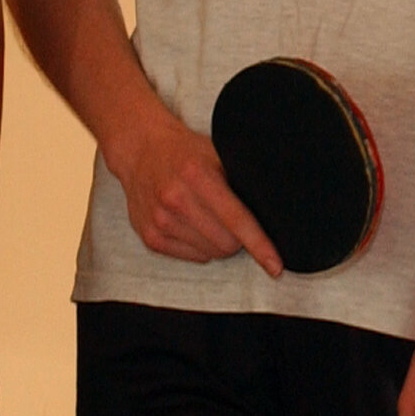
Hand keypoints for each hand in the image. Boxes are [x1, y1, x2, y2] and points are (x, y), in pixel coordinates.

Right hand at [107, 102, 282, 275]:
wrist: (140, 149)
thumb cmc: (185, 151)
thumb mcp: (218, 152)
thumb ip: (241, 180)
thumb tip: (275, 210)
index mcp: (197, 175)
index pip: (237, 220)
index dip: (259, 245)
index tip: (275, 266)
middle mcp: (175, 199)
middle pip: (226, 244)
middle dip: (237, 238)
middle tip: (231, 218)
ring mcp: (160, 221)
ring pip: (210, 254)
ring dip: (217, 242)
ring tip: (207, 216)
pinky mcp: (150, 237)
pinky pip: (192, 258)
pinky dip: (199, 246)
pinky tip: (191, 223)